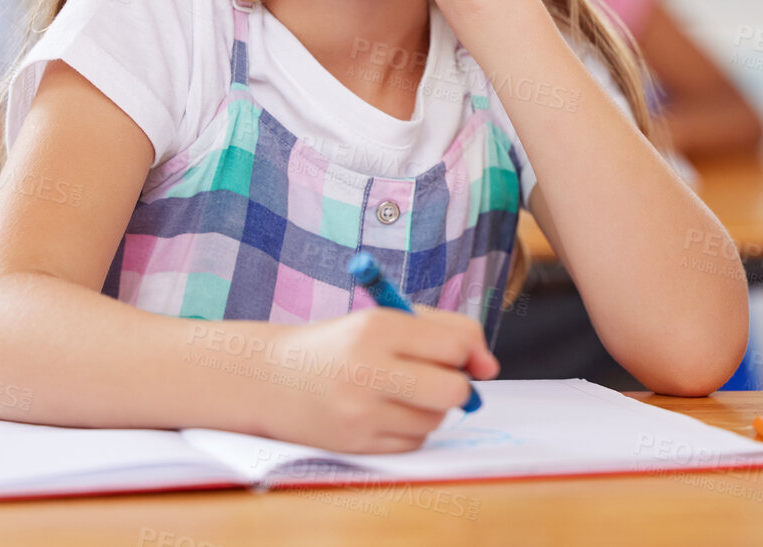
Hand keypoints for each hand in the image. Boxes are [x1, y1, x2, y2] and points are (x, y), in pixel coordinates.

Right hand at [256, 305, 499, 453]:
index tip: (460, 356)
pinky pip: (414, 441)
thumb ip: (444, 331)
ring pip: (436, 419)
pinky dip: (410, 427)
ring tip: (398, 391)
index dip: (467, 353)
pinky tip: (383, 411)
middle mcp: (367, 369)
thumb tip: (490, 368)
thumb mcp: (384, 319)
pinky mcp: (357, 443)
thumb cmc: (340, 344)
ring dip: (430, 407)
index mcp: (376, 327)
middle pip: (453, 391)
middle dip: (458, 387)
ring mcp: (361, 411)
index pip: (454, 346)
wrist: (272, 378)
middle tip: (438, 378)